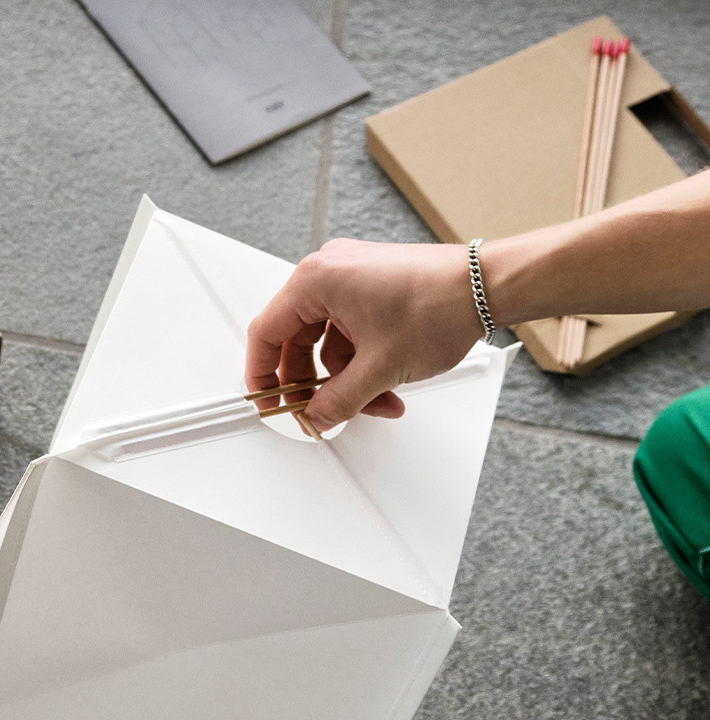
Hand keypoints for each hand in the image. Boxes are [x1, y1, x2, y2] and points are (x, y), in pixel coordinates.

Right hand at [245, 238, 484, 431]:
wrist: (488, 286)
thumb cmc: (439, 305)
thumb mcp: (379, 368)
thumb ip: (338, 400)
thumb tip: (316, 417)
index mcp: (316, 280)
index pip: (266, 333)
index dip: (262, 375)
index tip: (268, 401)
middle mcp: (329, 272)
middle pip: (298, 341)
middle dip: (316, 384)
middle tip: (320, 412)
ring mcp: (352, 277)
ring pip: (330, 342)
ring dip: (348, 379)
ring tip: (376, 402)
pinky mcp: (373, 287)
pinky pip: (352, 332)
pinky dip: (364, 362)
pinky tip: (386, 385)